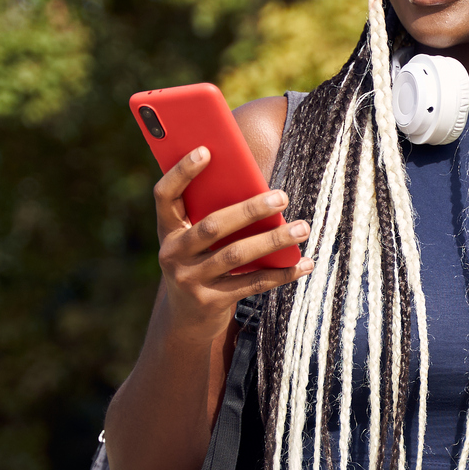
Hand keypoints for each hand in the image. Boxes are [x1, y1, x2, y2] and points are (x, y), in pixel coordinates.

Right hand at [153, 147, 312, 325]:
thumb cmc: (200, 262)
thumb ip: (211, 213)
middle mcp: (172, 254)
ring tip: (302, 227)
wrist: (186, 319)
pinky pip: (251, 284)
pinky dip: (280, 273)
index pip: (165, 195)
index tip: (206, 150)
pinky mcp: (210, 302)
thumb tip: (258, 187)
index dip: (182, 172)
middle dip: (249, 210)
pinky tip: (303, 263)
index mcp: (167, 229)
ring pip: (236, 255)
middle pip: (212, 226)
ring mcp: (190, 280)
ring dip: (273, 240)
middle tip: (282, 197)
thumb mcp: (194, 238)